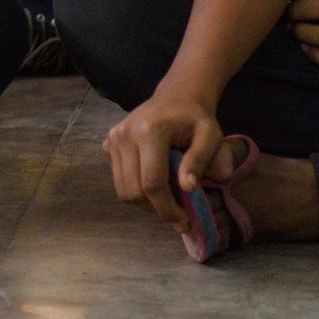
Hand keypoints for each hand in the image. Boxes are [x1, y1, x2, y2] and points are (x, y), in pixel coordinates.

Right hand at [102, 89, 222, 230]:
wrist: (176, 96)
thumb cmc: (196, 118)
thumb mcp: (210, 136)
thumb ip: (200, 161)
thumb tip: (187, 189)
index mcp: (149, 131)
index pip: (152, 183)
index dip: (167, 209)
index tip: (184, 221)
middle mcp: (124, 134)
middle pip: (134, 191)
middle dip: (157, 210)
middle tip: (179, 216)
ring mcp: (113, 139)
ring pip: (123, 190)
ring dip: (146, 204)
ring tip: (168, 201)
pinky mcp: (108, 144)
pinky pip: (119, 180)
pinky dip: (136, 190)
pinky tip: (154, 183)